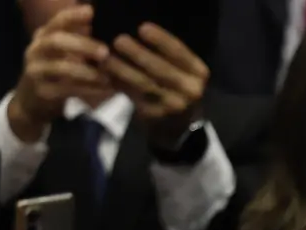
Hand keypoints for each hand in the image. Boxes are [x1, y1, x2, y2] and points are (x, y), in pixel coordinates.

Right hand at [9, 5, 111, 141]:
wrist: (30, 102)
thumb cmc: (52, 72)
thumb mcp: (60, 52)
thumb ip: (75, 37)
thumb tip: (95, 22)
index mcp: (42, 36)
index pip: (56, 21)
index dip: (72, 16)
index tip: (91, 12)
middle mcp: (35, 50)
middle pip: (56, 41)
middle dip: (83, 45)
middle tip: (105, 52)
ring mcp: (35, 71)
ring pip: (60, 67)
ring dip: (86, 71)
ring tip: (107, 76)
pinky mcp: (42, 92)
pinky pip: (66, 89)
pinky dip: (87, 89)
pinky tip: (104, 89)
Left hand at [101, 22, 207, 148]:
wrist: (180, 126)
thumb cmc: (178, 88)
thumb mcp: (183, 71)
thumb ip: (167, 56)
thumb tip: (139, 32)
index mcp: (198, 73)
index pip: (179, 53)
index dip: (161, 40)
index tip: (142, 28)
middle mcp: (190, 90)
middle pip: (161, 69)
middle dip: (138, 53)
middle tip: (119, 40)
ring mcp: (173, 106)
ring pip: (145, 84)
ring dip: (123, 69)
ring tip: (107, 58)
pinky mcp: (156, 116)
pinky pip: (135, 97)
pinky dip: (120, 84)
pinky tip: (108, 75)